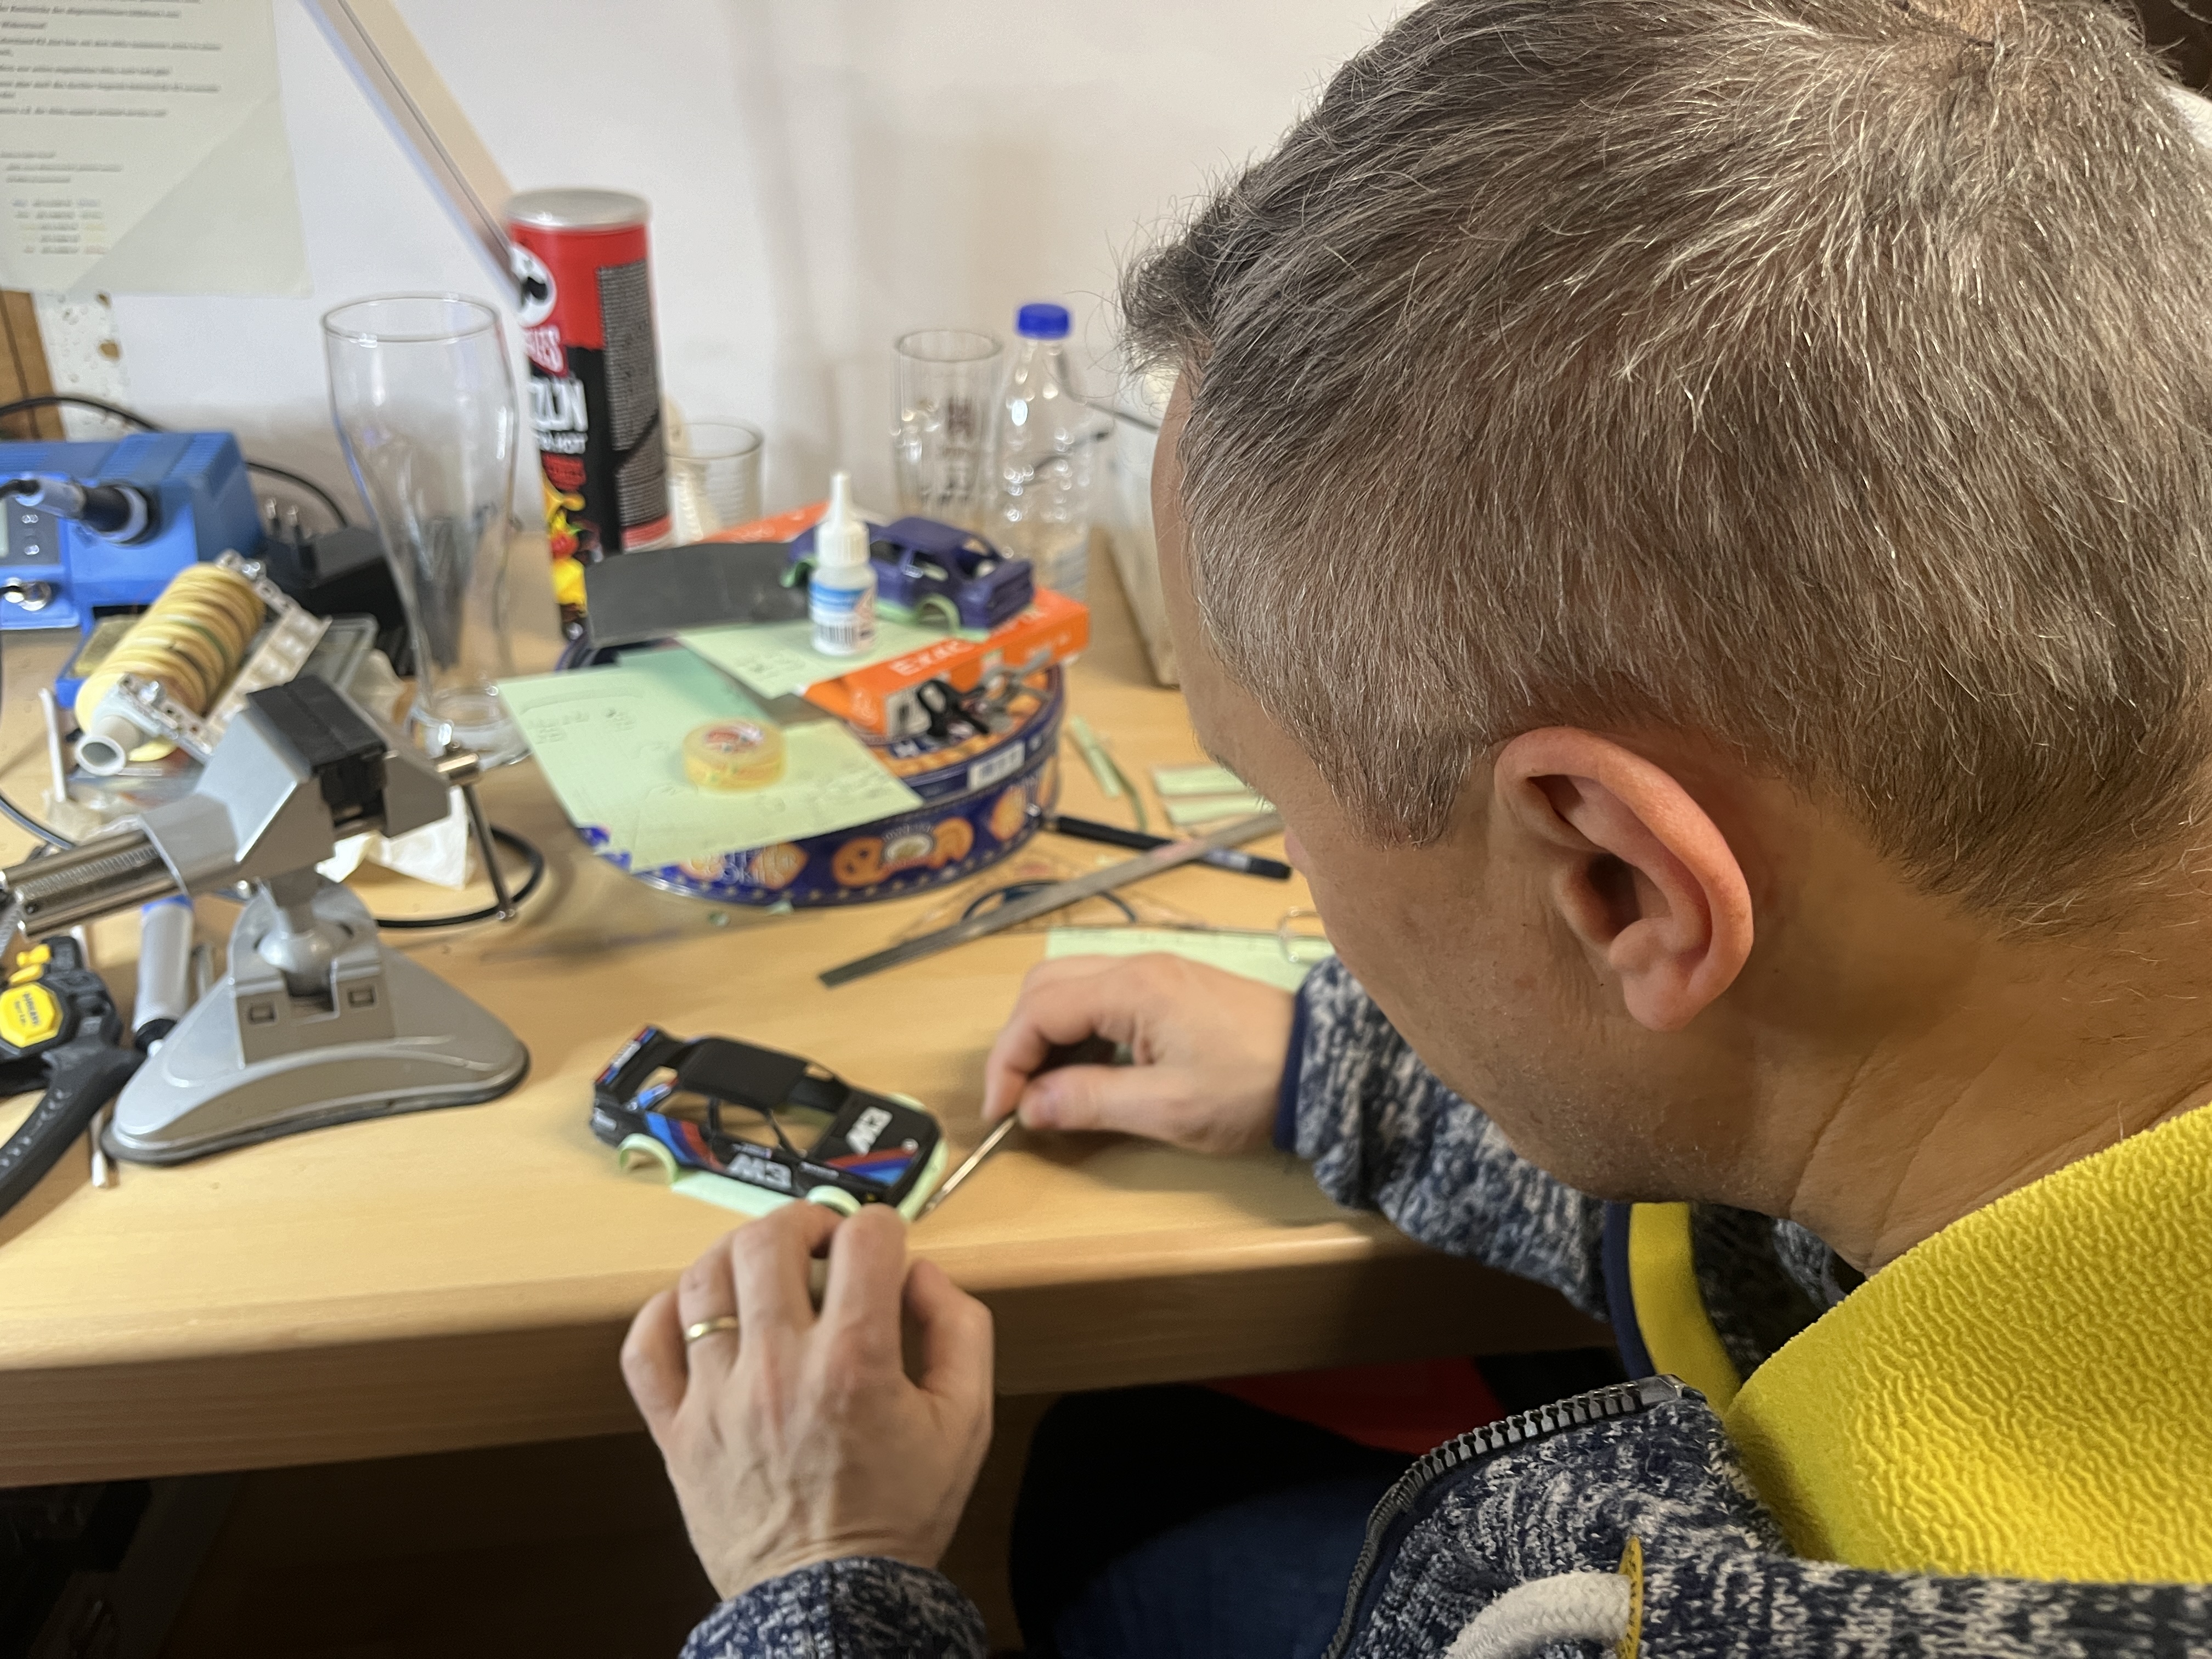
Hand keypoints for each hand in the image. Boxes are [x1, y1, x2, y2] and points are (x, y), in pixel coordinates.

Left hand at [621, 1203, 993, 1599]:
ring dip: (737, 1254)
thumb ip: (960, 1330)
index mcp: (855, 1362)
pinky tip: (699, 1310)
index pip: (866, 1240)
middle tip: (821, 1244)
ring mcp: (717, 1399)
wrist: (833, 1603)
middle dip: (804, 1222)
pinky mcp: (675, 1431)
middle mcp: (779, 1369)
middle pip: (770, 1241)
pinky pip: (645, 1346)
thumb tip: (920, 1274)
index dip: (883, 1228)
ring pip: (703, 1279)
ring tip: (762, 1269)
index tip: (883, 1249)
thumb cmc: (900, 1513)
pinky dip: (665, 1311)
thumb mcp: (966, 1422)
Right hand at [981, 954, 1295, 1153]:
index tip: (1002, 1110)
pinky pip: (1101, 994)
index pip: (1039, 1010)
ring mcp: (1154, 970)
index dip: (1008, 1060)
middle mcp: (1137, 966)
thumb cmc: (1248, 1087)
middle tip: (1020, 1098)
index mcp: (1132, 989)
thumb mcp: (1167, 1108)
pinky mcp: (1169, 985)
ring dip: (1046, 1033)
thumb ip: (1091, 1101)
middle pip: (1045, 986)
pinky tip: (1086, 1069)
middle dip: (1019, 1041)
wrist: (1320, 1066)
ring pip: (1070, 985)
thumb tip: (1030, 1106)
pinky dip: (1077, 1028)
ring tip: (1048, 1088)